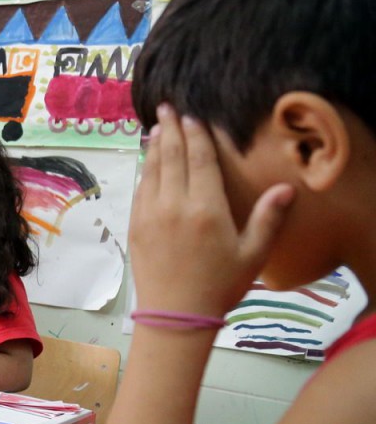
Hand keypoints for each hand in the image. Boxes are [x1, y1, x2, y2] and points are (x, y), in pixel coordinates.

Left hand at [130, 105, 294, 317]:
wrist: (174, 316)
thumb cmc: (219, 286)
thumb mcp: (252, 255)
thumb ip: (267, 219)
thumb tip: (286, 188)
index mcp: (205, 209)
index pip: (199, 161)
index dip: (196, 136)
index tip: (193, 117)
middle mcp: (174, 205)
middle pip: (171, 157)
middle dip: (170, 129)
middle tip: (166, 107)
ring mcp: (150, 214)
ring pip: (152, 170)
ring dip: (155, 146)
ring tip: (157, 127)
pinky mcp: (136, 226)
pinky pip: (140, 189)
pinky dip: (144, 170)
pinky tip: (148, 162)